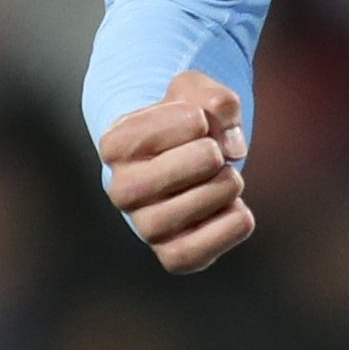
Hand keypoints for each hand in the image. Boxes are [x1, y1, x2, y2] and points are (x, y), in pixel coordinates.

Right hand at [98, 70, 253, 272]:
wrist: (186, 162)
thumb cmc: (187, 124)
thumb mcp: (198, 93)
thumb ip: (217, 102)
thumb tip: (232, 147)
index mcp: (115, 145)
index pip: (159, 129)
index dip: (194, 118)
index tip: (197, 121)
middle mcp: (121, 190)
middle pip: (175, 171)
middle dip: (210, 154)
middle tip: (215, 154)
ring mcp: (145, 227)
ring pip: (193, 209)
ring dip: (227, 185)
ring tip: (226, 178)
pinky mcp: (173, 256)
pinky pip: (201, 251)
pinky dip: (233, 224)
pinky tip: (233, 207)